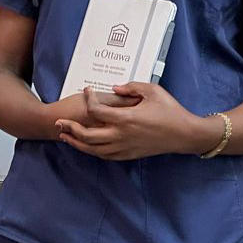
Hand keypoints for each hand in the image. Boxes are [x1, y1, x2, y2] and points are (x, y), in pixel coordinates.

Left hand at [54, 84, 208, 159]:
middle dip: (70, 128)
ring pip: (93, 149)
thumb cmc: (170, 110)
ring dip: (77, 143)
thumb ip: (130, 87)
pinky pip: (106, 156)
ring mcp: (125, 147)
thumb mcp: (151, 90)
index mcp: (125, 117)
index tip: (87, 90)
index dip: (88, 98)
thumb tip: (113, 89)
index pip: (96, 110)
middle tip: (59, 122)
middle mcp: (121, 135)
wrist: (184, 134)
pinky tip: (86, 146)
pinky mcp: (129, 155)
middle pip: (87, 135)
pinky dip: (92, 151)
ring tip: (65, 136)